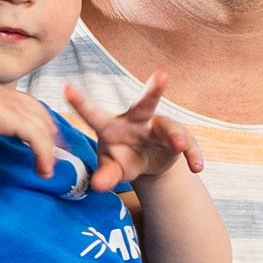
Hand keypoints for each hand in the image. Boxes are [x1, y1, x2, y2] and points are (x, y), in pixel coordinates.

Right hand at [0, 61, 67, 180]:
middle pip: (41, 114)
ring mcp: (13, 106)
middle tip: (54, 155)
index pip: (27, 105)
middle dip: (51, 135)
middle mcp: (9, 97)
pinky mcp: (13, 117)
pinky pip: (38, 139)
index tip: (42, 139)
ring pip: (43, 129)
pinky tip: (43, 170)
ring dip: (49, 151)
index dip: (36, 121)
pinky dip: (44, 155)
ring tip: (48, 170)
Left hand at [66, 73, 202, 197]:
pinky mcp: (178, 142)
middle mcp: (138, 121)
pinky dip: (193, 156)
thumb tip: (98, 185)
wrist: (149, 165)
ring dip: (176, 135)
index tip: (66, 89)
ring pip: (170, 127)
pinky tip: (196, 168)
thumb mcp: (112, 169)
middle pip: (144, 104)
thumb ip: (105, 176)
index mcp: (112, 126)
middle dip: (153, 91)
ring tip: (179, 144)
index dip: (81, 103)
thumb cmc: (123, 160)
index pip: (95, 115)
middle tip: (161, 76)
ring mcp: (160, 130)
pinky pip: (188, 147)